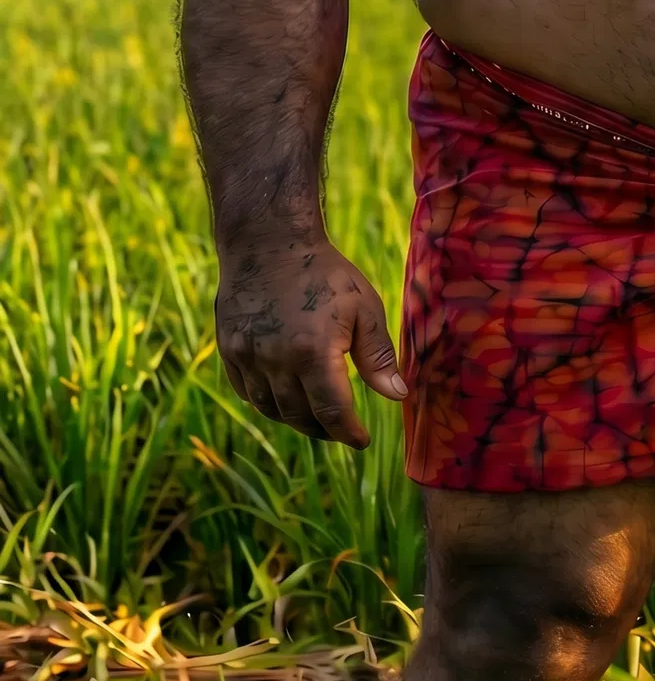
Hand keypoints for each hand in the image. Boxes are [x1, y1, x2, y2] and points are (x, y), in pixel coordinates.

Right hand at [214, 239, 407, 446]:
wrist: (268, 240)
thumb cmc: (324, 272)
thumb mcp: (363, 308)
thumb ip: (378, 356)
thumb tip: (397, 396)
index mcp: (313, 353)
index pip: (332, 412)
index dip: (348, 432)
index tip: (361, 440)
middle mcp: (276, 362)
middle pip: (301, 416)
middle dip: (324, 430)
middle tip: (340, 430)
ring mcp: (247, 357)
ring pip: (271, 409)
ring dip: (295, 420)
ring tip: (315, 418)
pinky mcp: (230, 349)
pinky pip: (248, 391)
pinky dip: (267, 402)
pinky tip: (284, 397)